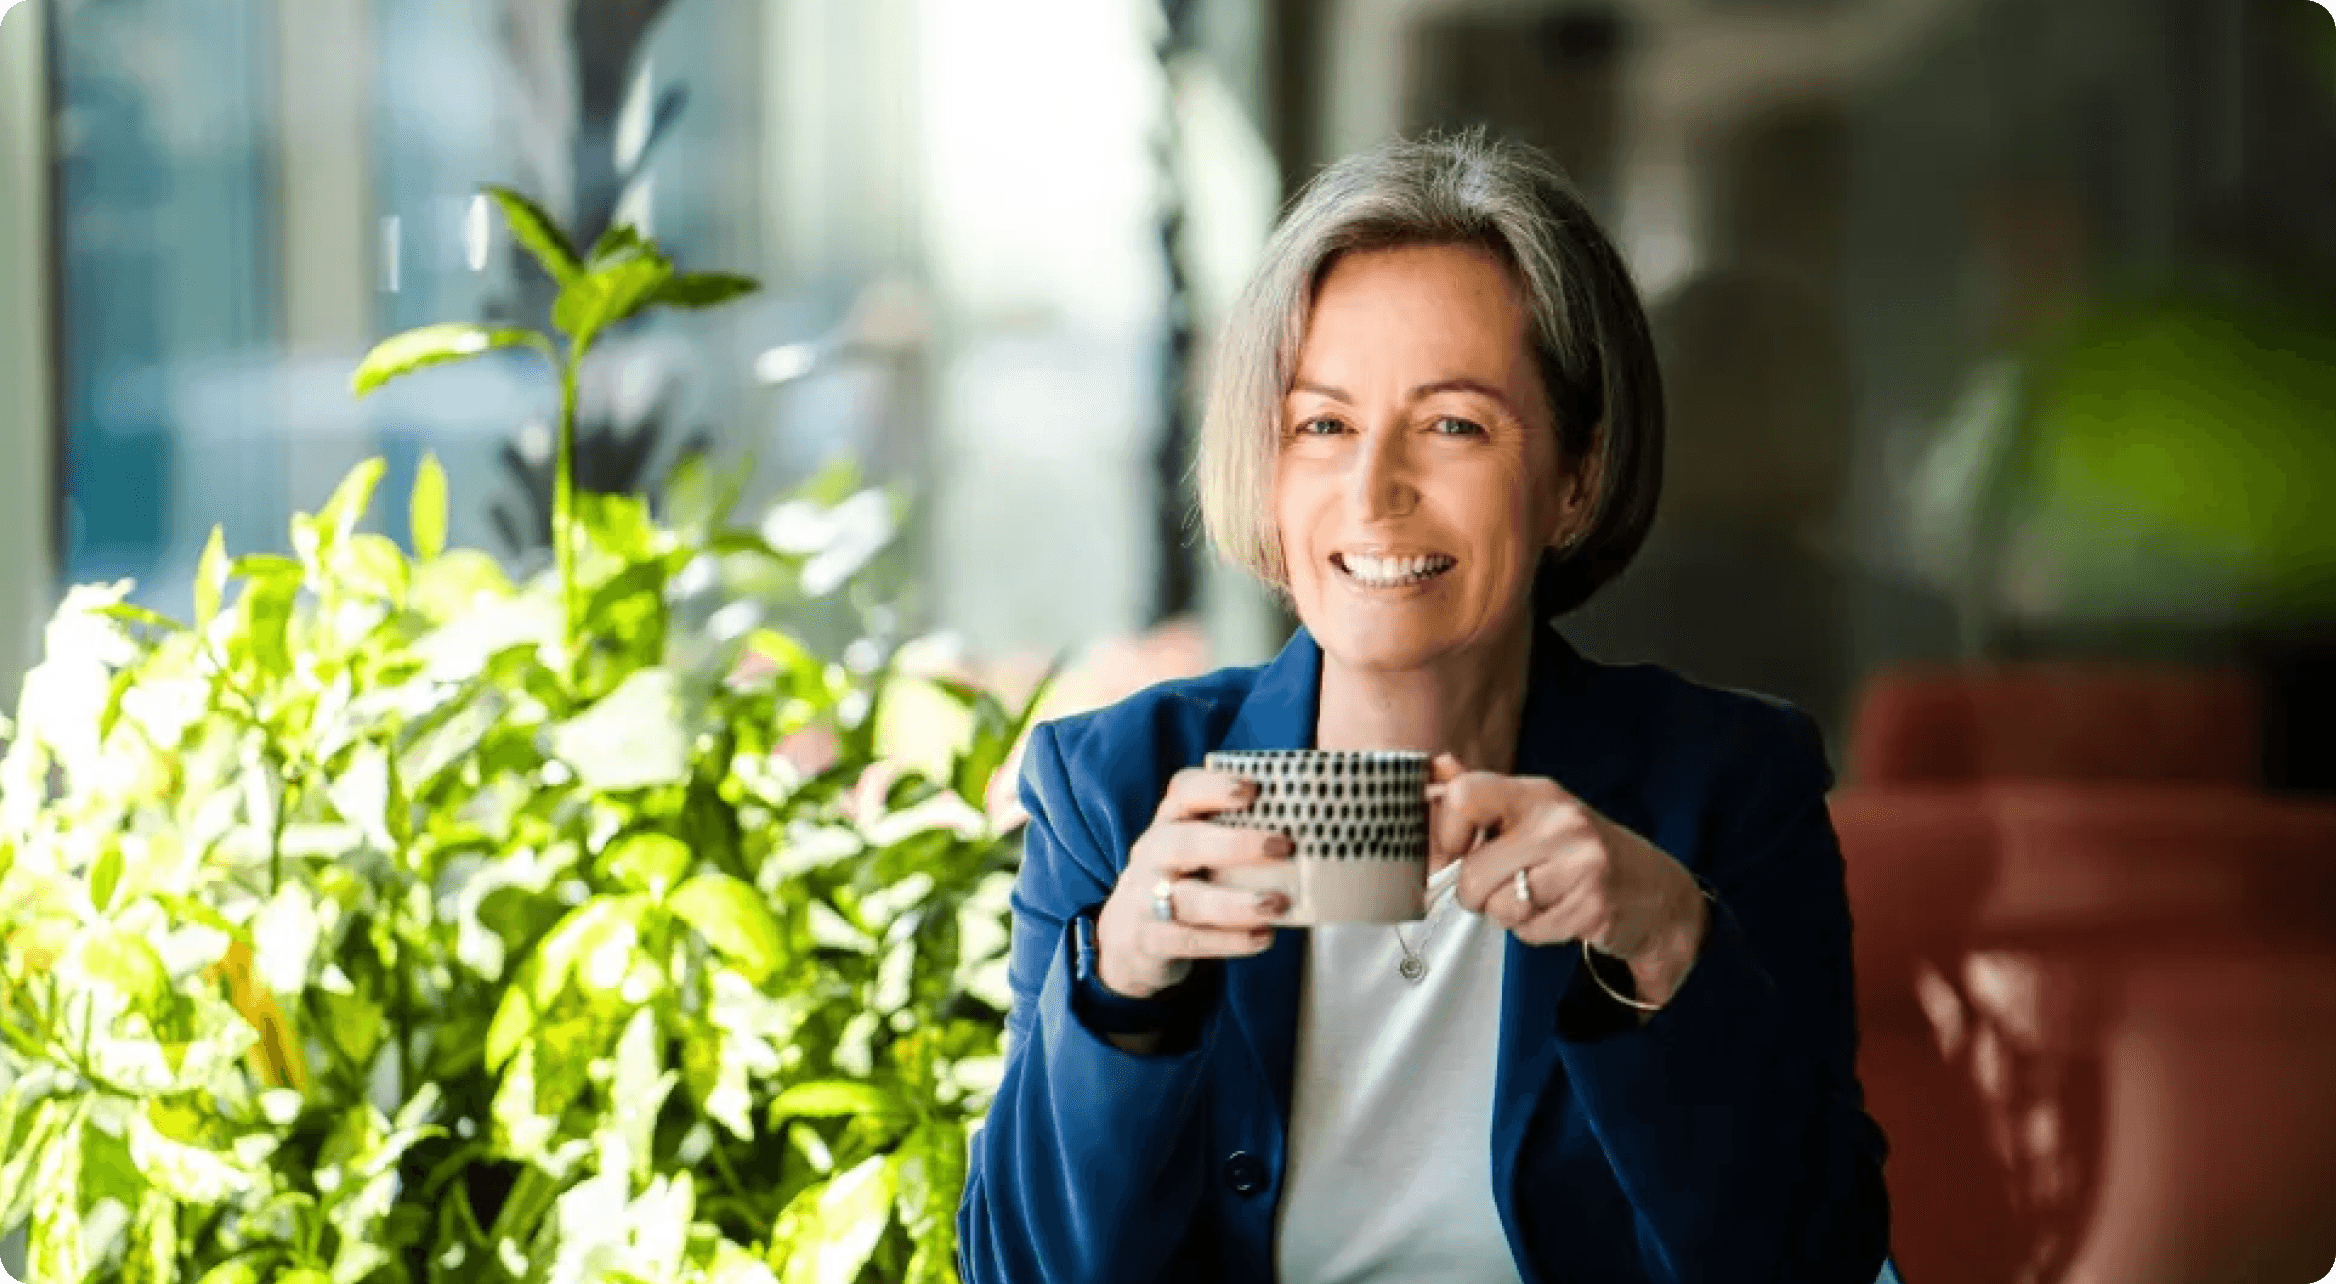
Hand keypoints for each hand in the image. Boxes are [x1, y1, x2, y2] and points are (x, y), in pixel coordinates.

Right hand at [1095, 768, 1292, 999]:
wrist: (1129, 937)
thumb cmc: (1183, 881)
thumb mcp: (1197, 850)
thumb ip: (1236, 835)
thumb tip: (1311, 830)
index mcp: (1168, 823)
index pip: (1183, 793)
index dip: (1215, 787)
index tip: (1253, 789)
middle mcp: (1152, 855)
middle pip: (1183, 842)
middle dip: (1234, 844)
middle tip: (1283, 846)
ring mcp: (1145, 898)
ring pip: (1187, 898)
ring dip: (1236, 902)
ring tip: (1277, 903)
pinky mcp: (1151, 940)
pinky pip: (1190, 939)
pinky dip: (1229, 940)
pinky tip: (1264, 937)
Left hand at [1427, 754, 1709, 1006]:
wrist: (1656, 892)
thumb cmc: (1580, 853)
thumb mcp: (1534, 814)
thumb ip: (1481, 797)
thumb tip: (1436, 768)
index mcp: (1537, 793)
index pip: (1463, 797)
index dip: (1442, 835)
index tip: (1450, 854)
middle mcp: (1560, 822)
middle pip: (1472, 873)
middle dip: (1476, 894)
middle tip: (1503, 886)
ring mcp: (1581, 864)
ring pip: (1498, 908)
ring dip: (1508, 915)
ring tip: (1539, 898)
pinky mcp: (1593, 908)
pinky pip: (1529, 932)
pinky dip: (1535, 932)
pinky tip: (1560, 913)